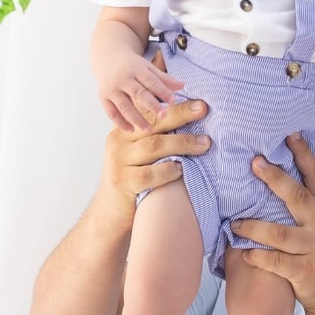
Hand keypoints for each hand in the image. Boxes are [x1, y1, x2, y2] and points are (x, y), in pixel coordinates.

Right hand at [97, 46, 185, 130]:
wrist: (108, 57)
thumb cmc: (133, 66)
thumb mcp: (148, 68)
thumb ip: (164, 79)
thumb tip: (183, 86)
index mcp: (136, 69)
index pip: (151, 81)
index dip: (162, 91)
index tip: (173, 101)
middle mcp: (123, 79)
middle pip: (138, 93)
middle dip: (151, 105)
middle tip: (163, 117)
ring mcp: (111, 89)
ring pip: (124, 106)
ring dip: (136, 118)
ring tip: (149, 129)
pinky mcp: (103, 97)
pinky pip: (111, 112)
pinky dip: (120, 122)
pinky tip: (131, 130)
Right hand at [97, 94, 209, 227]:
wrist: (110, 213)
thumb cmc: (133, 180)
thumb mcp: (138, 154)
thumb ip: (154, 138)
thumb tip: (189, 119)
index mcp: (124, 130)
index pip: (150, 112)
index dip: (174, 105)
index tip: (199, 101)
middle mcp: (118, 142)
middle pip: (152, 123)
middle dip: (180, 114)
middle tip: (202, 109)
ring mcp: (118, 161)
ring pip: (153, 146)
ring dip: (182, 143)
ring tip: (204, 143)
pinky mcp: (122, 182)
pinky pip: (149, 174)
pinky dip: (168, 170)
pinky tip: (182, 169)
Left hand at [230, 134, 314, 314]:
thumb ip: (312, 201)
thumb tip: (287, 169)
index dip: (303, 154)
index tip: (288, 134)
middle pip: (296, 196)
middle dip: (274, 178)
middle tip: (254, 162)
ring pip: (279, 232)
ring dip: (253, 225)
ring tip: (234, 221)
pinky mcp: (305, 271)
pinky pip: (275, 261)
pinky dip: (257, 256)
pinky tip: (243, 252)